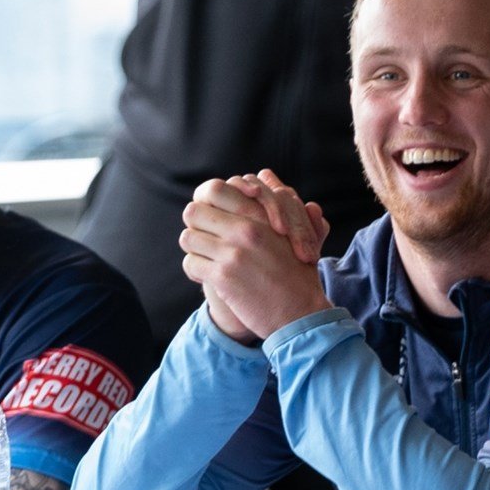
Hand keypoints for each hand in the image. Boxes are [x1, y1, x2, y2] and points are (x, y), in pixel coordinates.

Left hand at [181, 177, 332, 339]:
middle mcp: (246, 228)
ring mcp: (233, 252)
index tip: (213, 218)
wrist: (300, 313)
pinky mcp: (223, 276)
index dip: (208, 203)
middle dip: (197, 226)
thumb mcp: (298, 231)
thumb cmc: (299, 274)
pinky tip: (209, 277)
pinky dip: (196, 271)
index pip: (214, 189)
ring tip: (207, 259)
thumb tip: (266, 175)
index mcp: (260, 215)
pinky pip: (191, 263)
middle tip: (206, 239)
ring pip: (188, 237)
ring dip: (195, 249)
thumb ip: (283, 203)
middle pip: (194, 211)